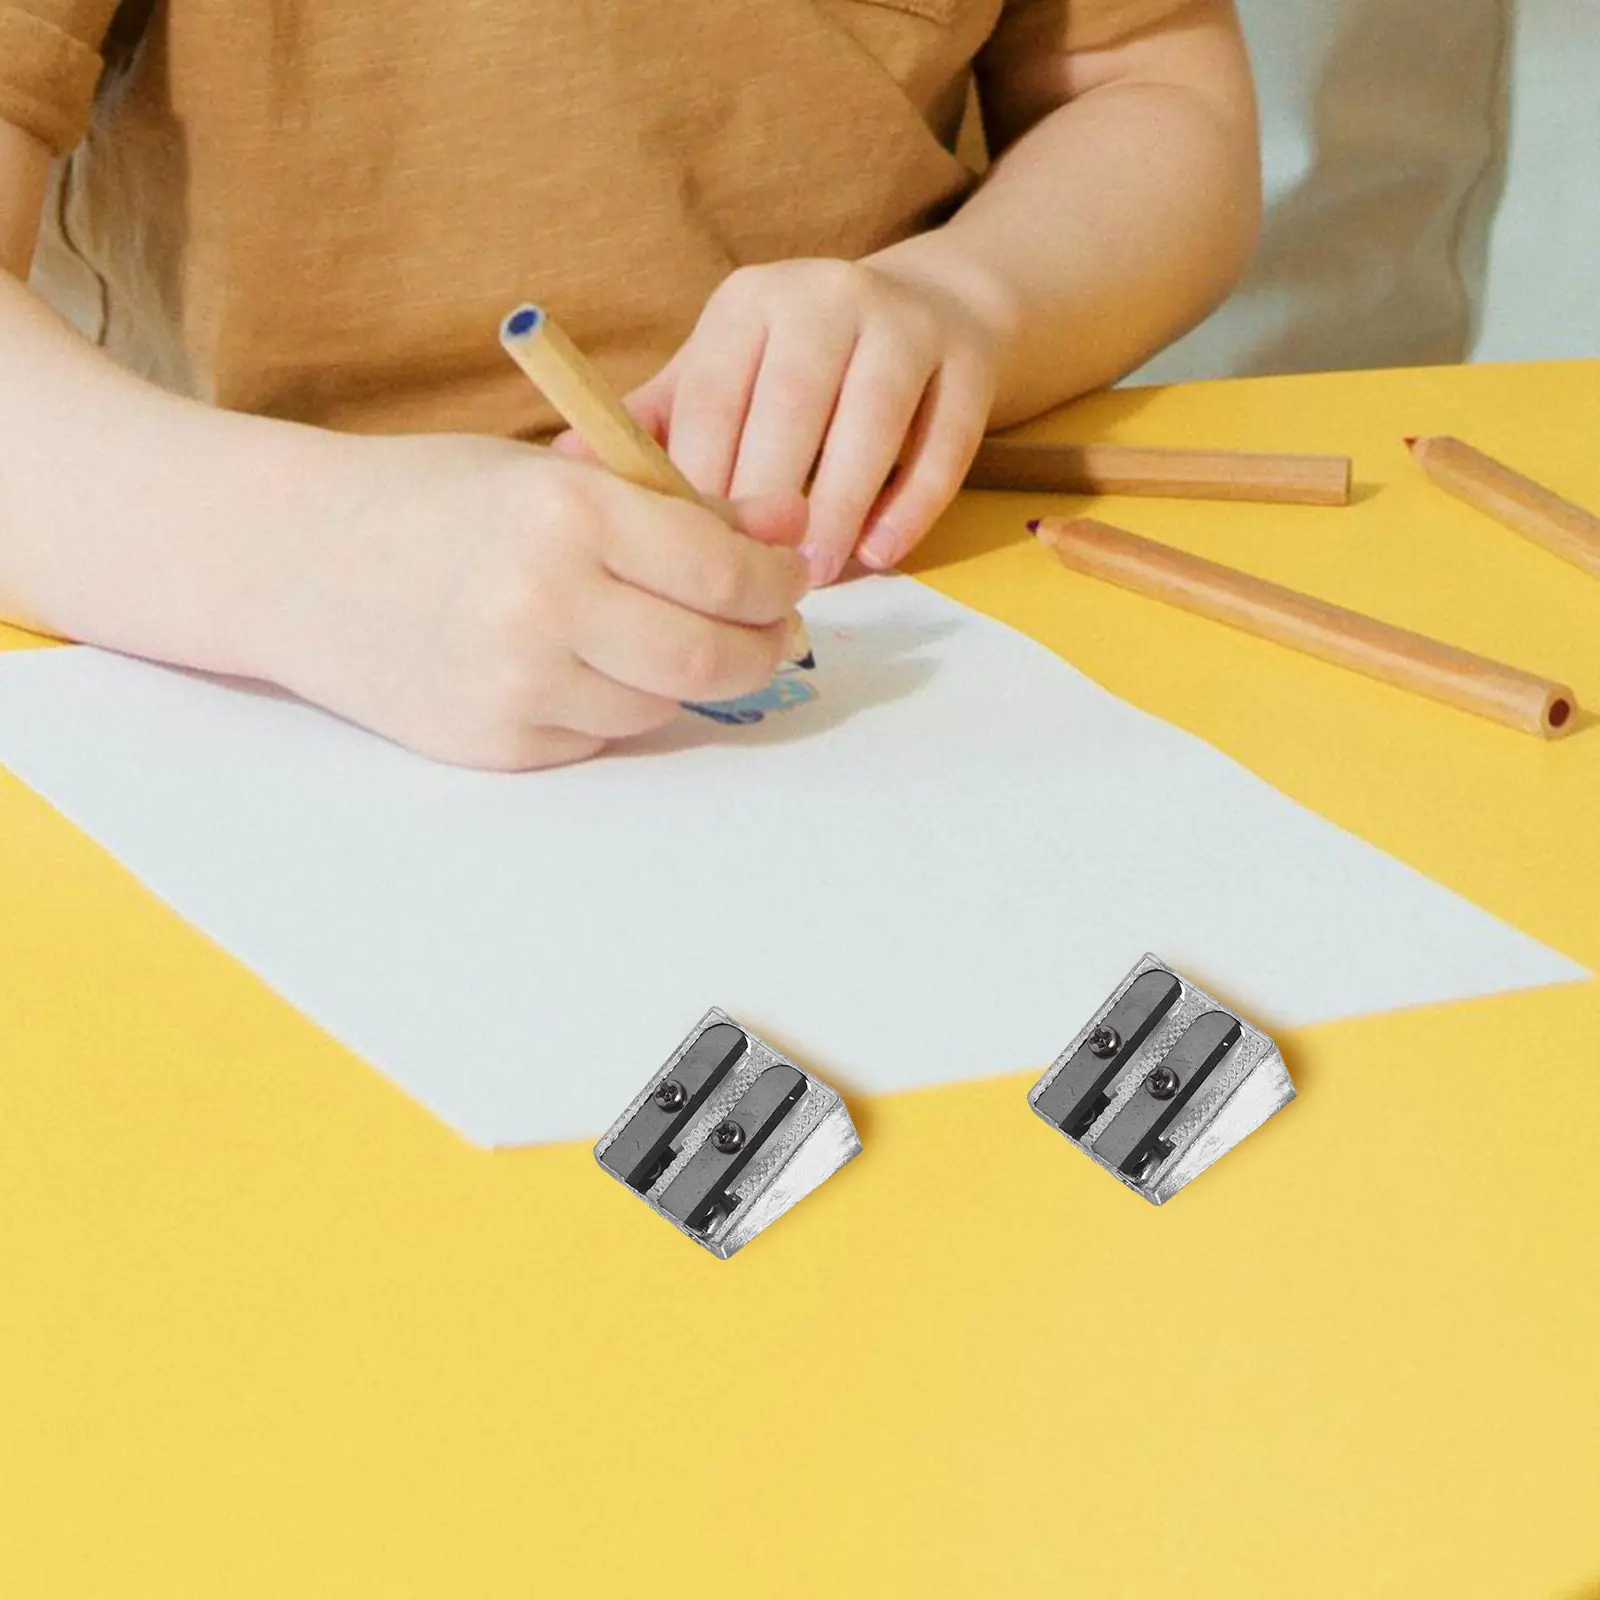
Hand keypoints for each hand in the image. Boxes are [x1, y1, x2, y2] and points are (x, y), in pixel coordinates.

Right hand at [253, 433, 808, 769]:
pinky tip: (580, 663)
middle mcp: (544, 604)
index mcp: (567, 514)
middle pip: (710, 659)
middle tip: (766, 630)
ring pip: (662, 706)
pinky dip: (616, 704)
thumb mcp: (560, 477)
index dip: (776, 582)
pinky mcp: (495, 743)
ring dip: (685, 677)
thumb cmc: (436, 501)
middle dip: (760, 647)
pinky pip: (601, 735)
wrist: (298, 561)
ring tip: (658, 633)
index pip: (724, 572)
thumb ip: (684, 509)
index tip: (785, 578)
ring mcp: (516, 684)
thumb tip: (792, 531)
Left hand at [565, 256, 1005, 584]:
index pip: (714, 393)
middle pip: (792, 405)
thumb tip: (560, 469)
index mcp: (748, 304)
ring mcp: (903, 323)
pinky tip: (881, 554)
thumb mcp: (722, 375)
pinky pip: (942, 441)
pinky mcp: (967, 360)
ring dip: (841, 506)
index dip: (701, 479)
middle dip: (770, 500)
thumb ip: (656, 424)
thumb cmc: (798, 367)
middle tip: (754, 582)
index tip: (689, 554)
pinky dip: (911, 504)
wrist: (930, 309)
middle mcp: (824, 297)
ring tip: (815, 574)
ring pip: (871, 419)